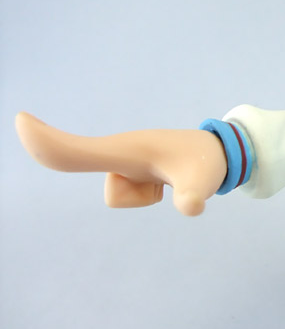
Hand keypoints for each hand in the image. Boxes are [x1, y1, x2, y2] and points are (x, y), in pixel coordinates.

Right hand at [15, 112, 227, 215]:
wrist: (218, 152)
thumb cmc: (205, 162)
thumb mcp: (201, 181)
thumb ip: (193, 195)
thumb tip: (191, 207)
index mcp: (126, 149)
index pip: (76, 150)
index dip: (45, 142)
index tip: (21, 121)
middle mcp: (119, 152)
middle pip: (113, 193)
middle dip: (143, 193)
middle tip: (163, 184)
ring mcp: (123, 160)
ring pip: (121, 197)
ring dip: (149, 196)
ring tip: (174, 179)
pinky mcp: (129, 167)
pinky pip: (130, 195)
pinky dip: (151, 194)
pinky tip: (169, 181)